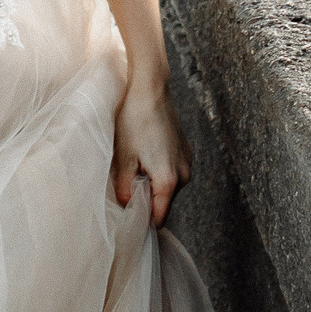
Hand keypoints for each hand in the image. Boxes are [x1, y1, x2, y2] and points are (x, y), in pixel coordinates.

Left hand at [111, 77, 190, 228]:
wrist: (150, 89)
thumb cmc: (133, 122)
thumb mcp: (122, 158)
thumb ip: (125, 189)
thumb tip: (127, 207)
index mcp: (168, 180)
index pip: (159, 217)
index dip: (143, 221)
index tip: (128, 219)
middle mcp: (184, 174)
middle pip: (164, 202)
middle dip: (147, 199)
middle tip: (126, 185)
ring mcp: (187, 161)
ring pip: (168, 186)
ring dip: (153, 183)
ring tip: (135, 165)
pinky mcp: (186, 150)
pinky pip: (173, 171)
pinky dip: (160, 170)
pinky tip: (145, 154)